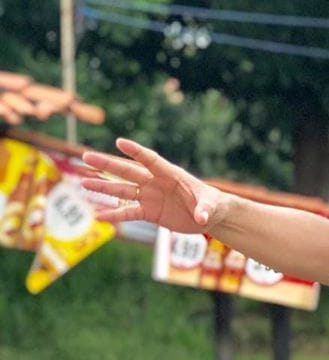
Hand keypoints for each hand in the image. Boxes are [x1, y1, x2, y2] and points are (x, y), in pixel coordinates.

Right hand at [81, 138, 228, 233]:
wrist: (210, 216)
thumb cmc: (213, 205)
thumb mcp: (211, 207)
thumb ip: (204, 209)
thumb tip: (202, 217)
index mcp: (172, 175)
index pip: (151, 160)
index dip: (136, 152)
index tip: (119, 142)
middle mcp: (157, 183)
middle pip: (128, 171)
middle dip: (108, 164)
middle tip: (86, 156)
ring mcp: (151, 197)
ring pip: (123, 190)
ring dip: (104, 186)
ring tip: (83, 183)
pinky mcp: (150, 213)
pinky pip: (128, 213)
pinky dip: (115, 215)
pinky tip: (98, 216)